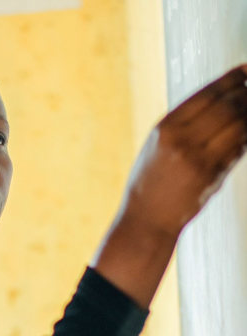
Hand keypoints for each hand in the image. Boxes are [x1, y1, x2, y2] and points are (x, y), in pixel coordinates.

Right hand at [124, 65, 246, 237]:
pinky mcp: (211, 175)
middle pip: (227, 106)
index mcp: (164, 128)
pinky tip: (245, 134)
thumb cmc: (149, 182)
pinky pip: (238, 149)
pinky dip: (245, 138)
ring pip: (238, 125)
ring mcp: (197, 158)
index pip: (206, 94)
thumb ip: (182, 125)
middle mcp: (181, 139)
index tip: (245, 70)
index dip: (231, 79)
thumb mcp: (157, 147)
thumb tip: (218, 103)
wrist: (146, 218)